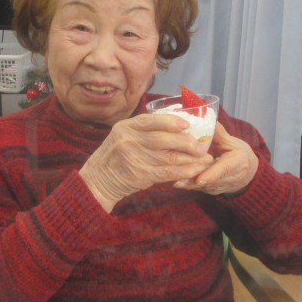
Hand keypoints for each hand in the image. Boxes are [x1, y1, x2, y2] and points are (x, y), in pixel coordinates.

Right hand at [79, 113, 213, 211]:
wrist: (97, 180)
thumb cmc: (113, 156)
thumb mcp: (121, 136)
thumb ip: (141, 131)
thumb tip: (173, 125)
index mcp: (124, 127)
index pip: (150, 120)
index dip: (170, 121)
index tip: (187, 124)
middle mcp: (128, 140)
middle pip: (162, 139)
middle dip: (185, 142)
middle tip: (200, 145)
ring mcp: (133, 158)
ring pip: (168, 156)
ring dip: (189, 158)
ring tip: (204, 159)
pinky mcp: (140, 175)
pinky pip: (166, 172)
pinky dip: (182, 171)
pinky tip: (194, 171)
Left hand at [174, 122, 258, 195]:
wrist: (248, 174)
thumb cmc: (239, 154)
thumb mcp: (232, 142)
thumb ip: (220, 133)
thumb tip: (209, 118)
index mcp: (236, 162)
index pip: (223, 170)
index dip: (211, 175)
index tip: (199, 179)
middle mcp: (229, 178)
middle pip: (209, 181)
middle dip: (193, 180)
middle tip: (177, 180)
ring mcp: (220, 186)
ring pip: (202, 187)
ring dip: (188, 184)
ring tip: (174, 181)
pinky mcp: (212, 190)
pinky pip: (199, 189)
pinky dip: (188, 185)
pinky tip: (175, 182)